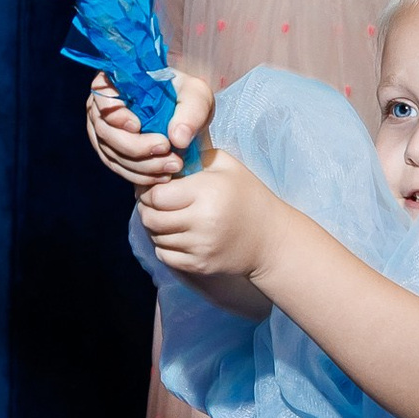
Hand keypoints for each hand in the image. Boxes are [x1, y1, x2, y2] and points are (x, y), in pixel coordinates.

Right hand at [88, 68, 212, 182]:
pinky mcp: (111, 152)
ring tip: (172, 166)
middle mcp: (102, 107)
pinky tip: (162, 176)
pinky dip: (139, 175)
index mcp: (115, 82)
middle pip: (106, 131)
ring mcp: (104, 132)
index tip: (138, 126)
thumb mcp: (196, 95)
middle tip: (166, 150)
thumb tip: (178, 139)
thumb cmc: (185, 96)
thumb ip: (191, 112)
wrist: (184, 116)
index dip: (115, 115)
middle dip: (136, 147)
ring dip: (142, 165)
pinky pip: (118, 167)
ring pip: (112, 153)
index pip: (102, 98)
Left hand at [133, 144, 276, 281]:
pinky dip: (165, 245)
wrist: (271, 239)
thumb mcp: (225, 165)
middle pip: (150, 217)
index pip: (155, 194)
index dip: (149, 189)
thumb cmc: (247, 196)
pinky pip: (164, 256)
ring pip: (155, 237)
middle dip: (148, 208)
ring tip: (170, 217)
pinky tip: (179, 234)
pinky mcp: (200, 265)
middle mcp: (202, 221)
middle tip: (157, 202)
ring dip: (156, 227)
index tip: (156, 186)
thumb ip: (193, 153)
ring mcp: (200, 247)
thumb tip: (161, 151)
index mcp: (207, 192)